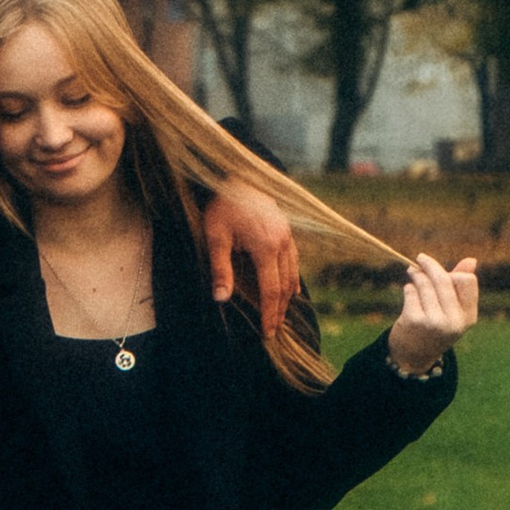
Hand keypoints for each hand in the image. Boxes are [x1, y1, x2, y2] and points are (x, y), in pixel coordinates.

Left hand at [204, 183, 304, 329]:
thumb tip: (221, 299)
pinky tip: (290, 291)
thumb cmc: (223, 206)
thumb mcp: (215, 237)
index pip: (270, 290)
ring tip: (279, 316)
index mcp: (266, 246)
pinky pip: (294, 260)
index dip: (269, 313)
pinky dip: (292, 278)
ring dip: (286, 298)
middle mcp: (282, 243)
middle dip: (279, 311)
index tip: (267, 332)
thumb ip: (220, 268)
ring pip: (292, 274)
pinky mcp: (287, 231)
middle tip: (273, 331)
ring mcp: (287, 236)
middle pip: (285, 286)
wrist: (238, 177)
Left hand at [387, 253, 477, 373]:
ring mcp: (435, 321)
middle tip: (420, 258)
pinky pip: (411, 292)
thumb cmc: (435, 325)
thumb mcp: (452, 310)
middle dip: (430, 265)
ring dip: (416, 275)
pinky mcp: (416, 320)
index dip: (454, 273)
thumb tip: (471, 259)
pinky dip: (408, 289)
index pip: (467, 281)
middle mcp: (455, 321)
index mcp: (468, 316)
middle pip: (444, 279)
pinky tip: (409, 293)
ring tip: (412, 272)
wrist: (414, 355)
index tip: (443, 271)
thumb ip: (460, 285)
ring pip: (424, 284)